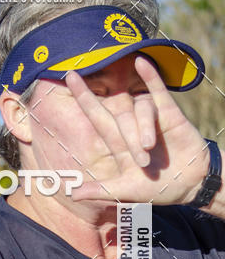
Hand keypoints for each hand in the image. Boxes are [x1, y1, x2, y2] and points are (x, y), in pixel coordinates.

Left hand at [67, 56, 208, 204]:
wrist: (190, 185)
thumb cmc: (156, 188)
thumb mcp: (125, 190)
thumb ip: (100, 190)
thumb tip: (73, 195)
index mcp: (118, 144)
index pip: (96, 118)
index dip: (83, 99)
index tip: (68, 78)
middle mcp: (131, 128)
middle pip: (112, 112)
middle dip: (96, 104)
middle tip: (99, 109)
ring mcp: (150, 119)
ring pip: (138, 111)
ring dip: (143, 129)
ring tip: (149, 149)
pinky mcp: (170, 114)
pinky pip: (158, 92)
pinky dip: (151, 77)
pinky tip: (142, 62)